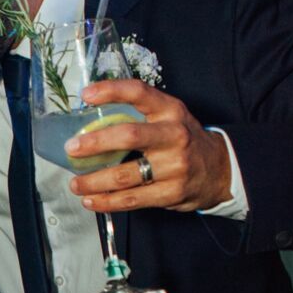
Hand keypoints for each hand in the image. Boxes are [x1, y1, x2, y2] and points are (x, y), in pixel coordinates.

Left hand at [66, 78, 232, 213]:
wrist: (220, 169)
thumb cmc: (183, 140)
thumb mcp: (169, 117)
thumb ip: (139, 115)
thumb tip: (90, 119)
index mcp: (171, 111)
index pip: (140, 92)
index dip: (112, 91)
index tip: (86, 95)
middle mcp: (174, 136)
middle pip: (129, 136)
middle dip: (95, 143)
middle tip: (72, 149)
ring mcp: (175, 166)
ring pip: (126, 175)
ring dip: (94, 181)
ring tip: (76, 184)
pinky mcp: (172, 193)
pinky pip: (133, 200)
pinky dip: (107, 202)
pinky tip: (91, 200)